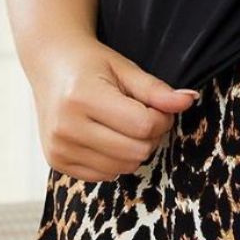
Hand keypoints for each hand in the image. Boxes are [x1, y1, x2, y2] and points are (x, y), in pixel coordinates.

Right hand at [28, 31, 200, 181]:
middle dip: (151, 136)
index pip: (143, 125)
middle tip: (145, 115)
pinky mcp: (56, 162)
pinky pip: (104, 176)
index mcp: (82, 97)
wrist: (50, 64)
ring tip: (125, 125)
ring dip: (135, 150)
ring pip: (122, 168)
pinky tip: (107, 136)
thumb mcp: (125, 68)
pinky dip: (115, 160)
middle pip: (135, 151)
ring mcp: (58, 148)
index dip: (163, 118)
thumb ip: (156, 89)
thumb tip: (189, 100)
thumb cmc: (90, 63)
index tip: (160, 106)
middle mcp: (66, 127)